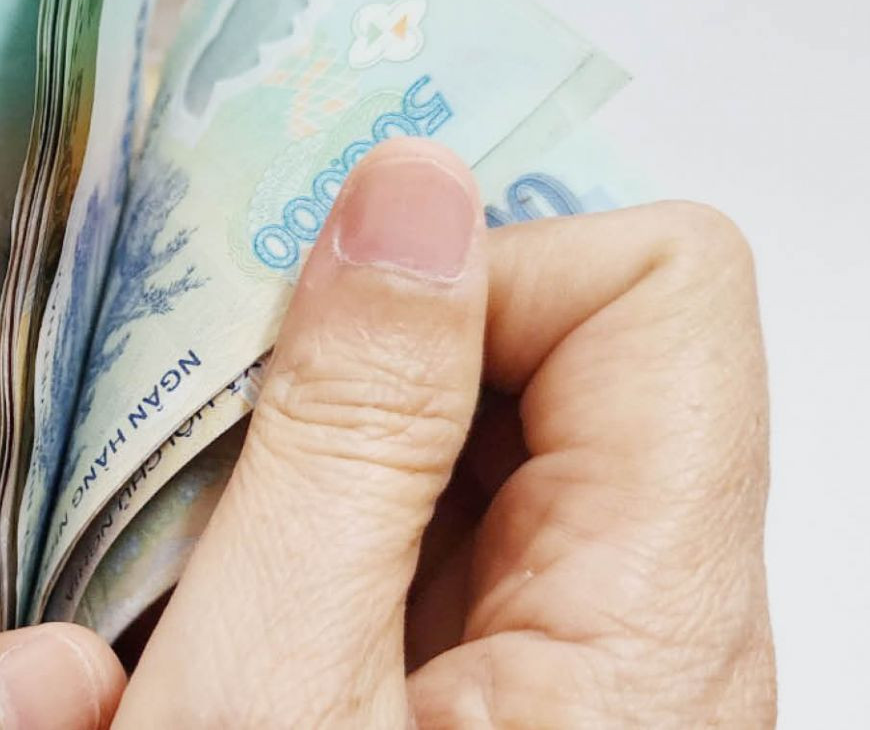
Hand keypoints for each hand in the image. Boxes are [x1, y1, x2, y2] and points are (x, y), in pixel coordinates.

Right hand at [114, 137, 774, 725]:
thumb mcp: (270, 683)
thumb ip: (348, 433)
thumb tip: (409, 190)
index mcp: (654, 618)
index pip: (655, 286)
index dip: (486, 264)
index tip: (319, 314)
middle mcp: (660, 619)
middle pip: (577, 338)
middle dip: (389, 328)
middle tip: (228, 379)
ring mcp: (589, 645)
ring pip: (497, 418)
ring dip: (343, 418)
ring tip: (210, 488)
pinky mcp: (518, 669)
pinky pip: (449, 506)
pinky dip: (338, 494)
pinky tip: (234, 555)